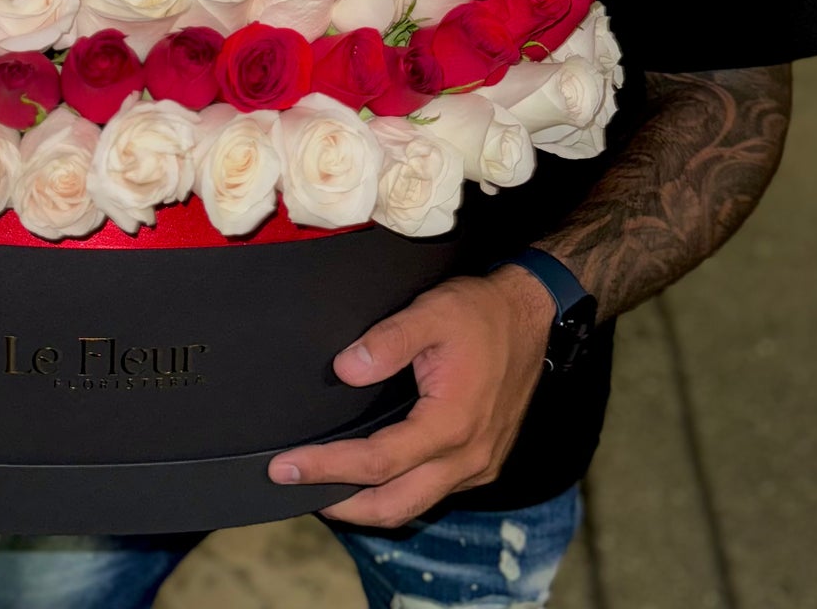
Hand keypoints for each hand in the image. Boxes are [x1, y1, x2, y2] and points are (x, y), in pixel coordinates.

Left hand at [267, 269, 551, 527]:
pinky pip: (433, 492)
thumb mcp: (431, 312)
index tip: (284, 466)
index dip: (326, 467)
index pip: (376, 462)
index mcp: (451, 424)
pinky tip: (372, 474)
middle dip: (340, 504)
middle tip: (294, 485)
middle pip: (393, 505)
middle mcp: (468, 456)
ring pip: (414, 504)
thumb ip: (387, 342)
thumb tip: (344, 370)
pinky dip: (396, 491)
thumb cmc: (480, 312)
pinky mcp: (483, 462)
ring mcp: (479, 465)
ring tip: (324, 486)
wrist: (531, 314)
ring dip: (367, 503)